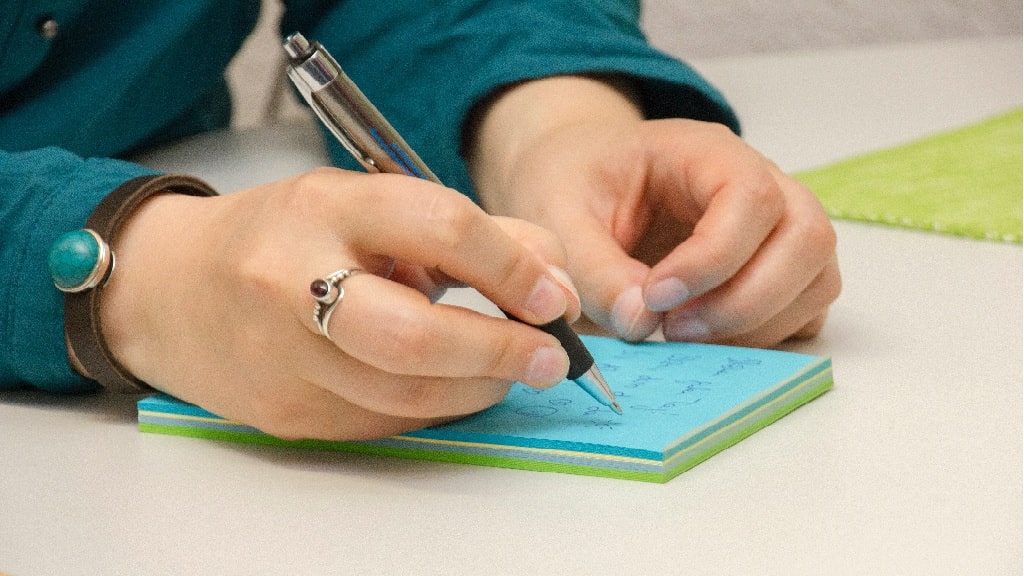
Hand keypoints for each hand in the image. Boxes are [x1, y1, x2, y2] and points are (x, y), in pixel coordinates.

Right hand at [96, 168, 579, 439]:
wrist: (170, 290)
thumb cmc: (282, 235)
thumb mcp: (365, 204)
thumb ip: (464, 234)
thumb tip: (551, 282)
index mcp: (323, 208)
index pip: (440, 227)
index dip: (512, 266)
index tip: (552, 296)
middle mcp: (292, 282)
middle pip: (418, 337)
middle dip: (502, 352)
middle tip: (551, 357)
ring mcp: (283, 360)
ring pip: (409, 398)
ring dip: (480, 389)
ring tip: (510, 369)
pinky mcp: (286, 415)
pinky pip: (385, 422)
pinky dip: (435, 406)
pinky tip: (449, 385)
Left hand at [469, 76, 839, 346]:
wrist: (580, 181)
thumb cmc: (573, 183)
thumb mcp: (558, 215)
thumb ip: (594, 269)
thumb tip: (640, 322)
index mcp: (705, 152)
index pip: (751, 196)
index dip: (714, 257)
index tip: (656, 296)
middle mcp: (759, 183)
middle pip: (807, 236)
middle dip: (746, 300)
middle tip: (673, 329)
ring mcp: (776, 228)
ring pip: (816, 278)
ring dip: (758, 323)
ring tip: (681, 335)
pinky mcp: (777, 272)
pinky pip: (806, 308)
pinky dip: (768, 336)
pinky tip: (707, 339)